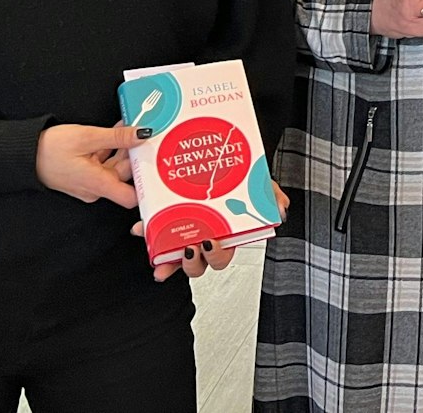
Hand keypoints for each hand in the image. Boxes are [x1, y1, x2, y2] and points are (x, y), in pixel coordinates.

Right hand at [36, 124, 146, 207]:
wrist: (23, 154)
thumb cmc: (50, 150)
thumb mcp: (87, 137)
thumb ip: (117, 137)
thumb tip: (142, 134)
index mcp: (98, 185)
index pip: (131, 197)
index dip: (145, 185)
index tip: (157, 164)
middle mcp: (95, 188)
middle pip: (125, 175)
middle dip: (136, 154)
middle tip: (146, 132)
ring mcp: (89, 182)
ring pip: (114, 166)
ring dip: (124, 148)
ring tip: (131, 126)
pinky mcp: (83, 175)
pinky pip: (103, 163)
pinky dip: (110, 149)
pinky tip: (117, 131)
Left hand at [130, 183, 288, 281]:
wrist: (216, 158)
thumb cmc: (238, 177)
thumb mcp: (256, 181)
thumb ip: (269, 193)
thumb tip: (280, 207)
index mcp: (228, 233)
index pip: (225, 252)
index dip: (216, 254)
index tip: (209, 241)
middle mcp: (207, 238)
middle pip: (202, 263)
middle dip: (194, 262)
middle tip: (190, 245)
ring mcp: (187, 233)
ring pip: (177, 258)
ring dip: (169, 260)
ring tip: (163, 248)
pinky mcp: (168, 224)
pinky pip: (157, 237)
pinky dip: (149, 235)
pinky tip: (141, 229)